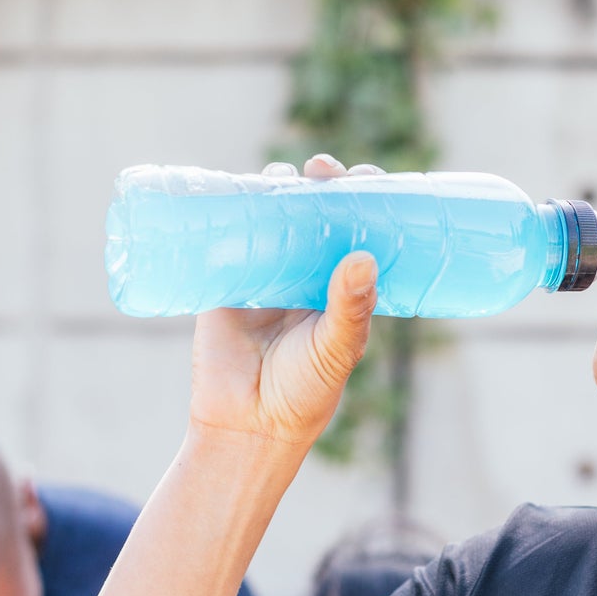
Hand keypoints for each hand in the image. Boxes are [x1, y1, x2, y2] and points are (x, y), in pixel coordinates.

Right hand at [185, 155, 385, 452]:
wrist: (246, 425)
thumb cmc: (303, 393)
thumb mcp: (336, 348)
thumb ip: (350, 307)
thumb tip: (364, 257)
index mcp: (341, 288)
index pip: (358, 234)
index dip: (364, 203)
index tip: (371, 179)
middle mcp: (306, 275)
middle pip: (317, 215)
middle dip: (323, 186)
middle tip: (326, 170)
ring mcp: (265, 274)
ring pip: (274, 218)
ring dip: (280, 188)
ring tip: (286, 175)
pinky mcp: (226, 281)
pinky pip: (230, 237)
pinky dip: (234, 209)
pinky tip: (242, 186)